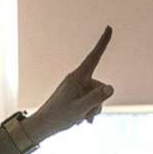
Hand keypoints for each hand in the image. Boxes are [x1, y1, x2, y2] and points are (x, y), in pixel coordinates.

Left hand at [28, 25, 114, 140]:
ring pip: (96, 96)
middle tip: (86, 117)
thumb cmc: (58, 117)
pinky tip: (80, 121)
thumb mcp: (80, 109)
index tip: (109, 28)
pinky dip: (88, 111)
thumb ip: (96, 99)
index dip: (102, 43)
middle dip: (98, 103)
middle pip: (99, 86)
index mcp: (77, 78)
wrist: (42, 126)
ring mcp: (76, 87)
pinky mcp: (75, 95)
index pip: (94, 57)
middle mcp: (77, 80)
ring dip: (92, 109)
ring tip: (81, 119)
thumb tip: (110, 88)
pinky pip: (90, 100)